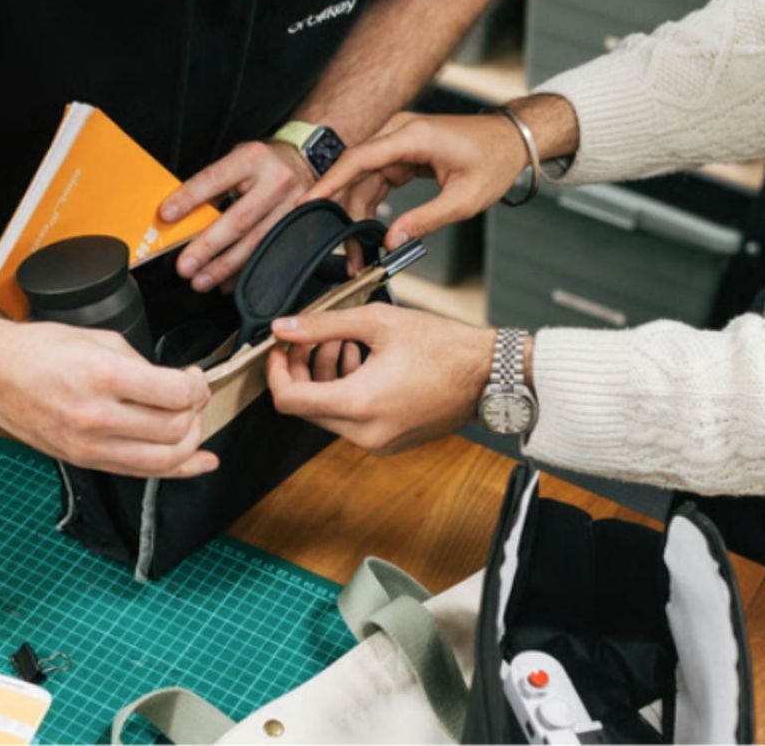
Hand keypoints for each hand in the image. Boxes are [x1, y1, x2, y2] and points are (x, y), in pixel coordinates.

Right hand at [0, 320, 216, 476]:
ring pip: (165, 459)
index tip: (195, 376)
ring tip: (189, 420)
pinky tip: (201, 462)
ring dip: (191, 440)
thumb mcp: (101, 340)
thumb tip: (177, 384)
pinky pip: (142, 473)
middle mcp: (97, 417)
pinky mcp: (87, 461)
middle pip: (176, 429)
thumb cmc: (40, 351)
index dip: (197, 384)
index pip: (177, 394)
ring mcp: (90, 446)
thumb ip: (144, 365)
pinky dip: (179, 470)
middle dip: (197, 410)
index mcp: (103, 377)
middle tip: (193, 394)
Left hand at [160, 141, 314, 291]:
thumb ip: (213, 186)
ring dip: (225, 267)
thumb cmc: (263, 164)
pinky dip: (245, 272)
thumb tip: (181, 218)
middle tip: (185, 266)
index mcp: (253, 158)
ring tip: (201, 281)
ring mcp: (294, 206)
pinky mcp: (302, 227)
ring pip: (256, 243)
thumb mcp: (238, 161)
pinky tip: (227, 283)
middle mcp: (276, 181)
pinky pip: (270, 255)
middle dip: (208, 247)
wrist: (306, 162)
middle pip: (239, 219)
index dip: (190, 198)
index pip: (214, 179)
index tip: (166, 215)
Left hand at [266, 303, 495, 454]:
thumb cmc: (445, 348)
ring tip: (344, 343)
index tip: (279, 350)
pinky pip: (352, 421)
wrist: (490, 375)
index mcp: (358, 404)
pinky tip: (364, 363)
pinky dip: (347, 392)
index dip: (275, 372)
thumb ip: (324, 324)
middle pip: (306, 407)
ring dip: (326, 378)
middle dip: (303, 369)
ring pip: (328, 414)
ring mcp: (378, 442)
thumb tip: (284, 327)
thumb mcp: (378, 322)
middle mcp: (365, 433)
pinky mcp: (390, 443)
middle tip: (315, 338)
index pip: (288, 400)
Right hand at [303, 111, 528, 249]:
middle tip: (347, 254)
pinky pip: (375, 180)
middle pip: (355, 175)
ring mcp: (398, 142)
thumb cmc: (495, 160)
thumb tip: (392, 241)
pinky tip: (370, 233)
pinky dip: (370, 207)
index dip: (329, 183)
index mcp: (411, 137)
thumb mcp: (464, 199)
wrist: (512, 140)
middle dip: (345, 215)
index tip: (307, 204)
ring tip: (360, 253)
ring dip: (357, 216)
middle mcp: (399, 134)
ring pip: (363, 181)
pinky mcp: (401, 154)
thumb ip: (425, 220)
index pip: (358, 159)